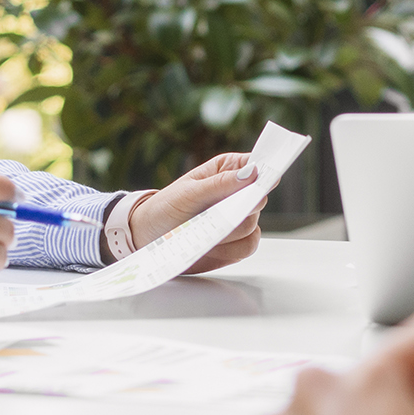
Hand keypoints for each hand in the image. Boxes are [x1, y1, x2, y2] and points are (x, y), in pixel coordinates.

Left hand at [129, 152, 264, 272]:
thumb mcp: (189, 192)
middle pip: (259, 199)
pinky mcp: (235, 243)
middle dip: (239, 209)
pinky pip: (248, 246)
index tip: (261, 182)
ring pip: (253, 226)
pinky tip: (210, 246)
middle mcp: (237, 193)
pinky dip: (231, 249)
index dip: (264, 172)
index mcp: (228, 170)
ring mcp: (237, 219)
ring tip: (204, 231)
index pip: (258, 165)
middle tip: (217, 213)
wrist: (148, 238)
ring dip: (229, 232)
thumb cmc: (165, 207)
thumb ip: (221, 183)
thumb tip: (252, 173)